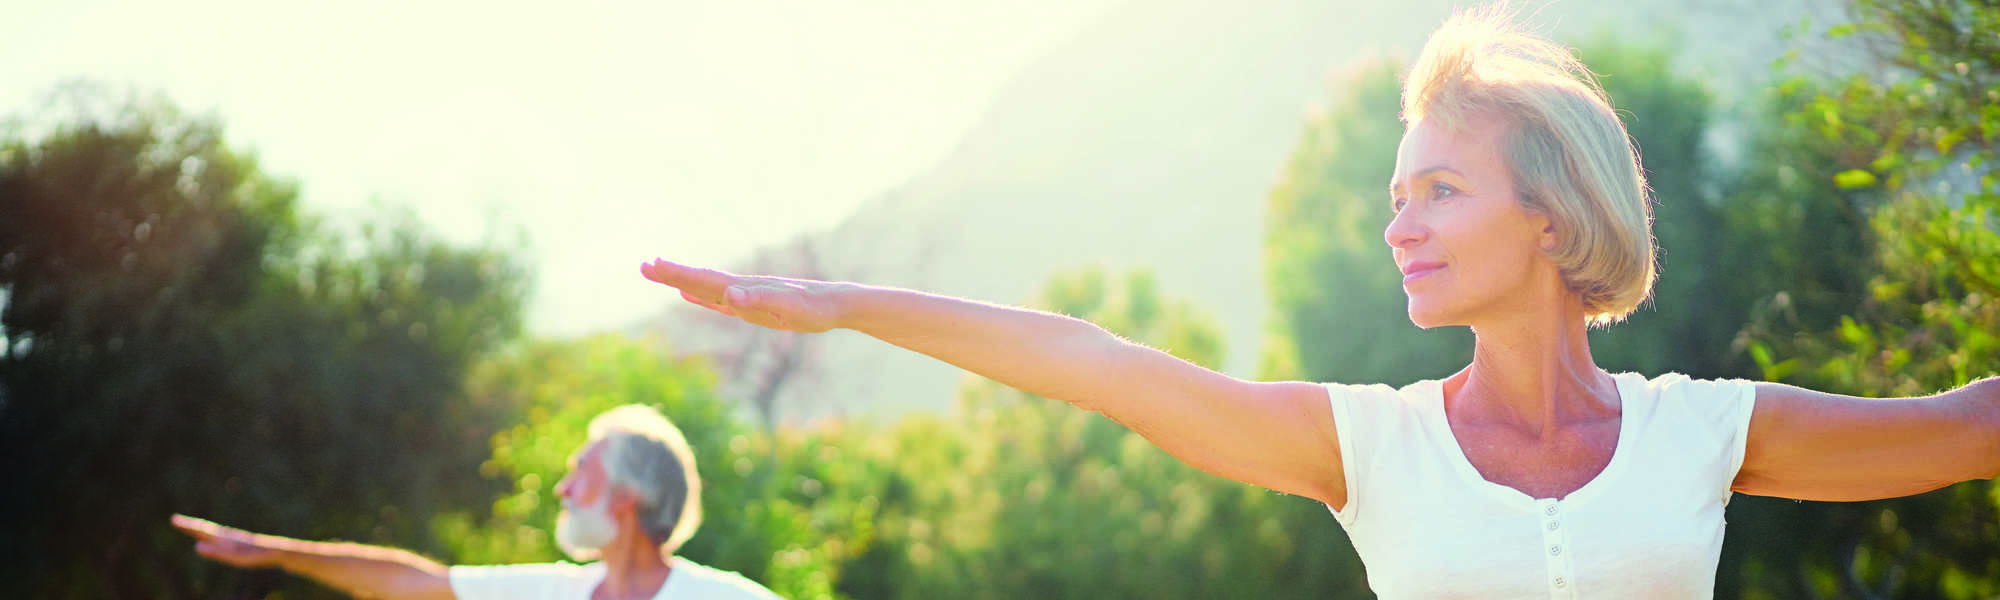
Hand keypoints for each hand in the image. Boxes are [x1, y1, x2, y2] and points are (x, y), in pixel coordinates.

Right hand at [171, 514, 283, 568]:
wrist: (275, 551)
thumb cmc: (253, 555)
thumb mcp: (232, 556)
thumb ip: (215, 552)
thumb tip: (196, 546)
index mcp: (222, 537)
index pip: (200, 529)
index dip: (187, 525)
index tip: (173, 519)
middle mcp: (226, 535)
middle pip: (204, 529)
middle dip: (189, 525)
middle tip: (175, 520)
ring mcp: (232, 538)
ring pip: (213, 532)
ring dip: (200, 529)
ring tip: (192, 528)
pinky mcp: (239, 543)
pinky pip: (220, 538)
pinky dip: (212, 536)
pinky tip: (216, 539)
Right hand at [639, 258, 843, 332]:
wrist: (835, 304)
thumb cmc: (815, 308)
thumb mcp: (788, 308)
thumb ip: (758, 300)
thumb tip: (728, 293)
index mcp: (746, 288)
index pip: (705, 279)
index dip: (678, 273)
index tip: (653, 264)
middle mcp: (742, 288)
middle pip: (700, 279)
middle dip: (672, 273)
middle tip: (642, 265)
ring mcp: (745, 295)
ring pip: (706, 288)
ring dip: (681, 281)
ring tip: (658, 273)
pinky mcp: (752, 305)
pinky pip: (720, 300)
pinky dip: (701, 297)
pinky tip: (690, 295)